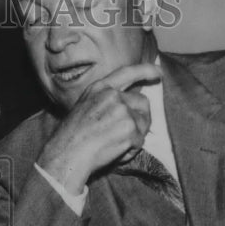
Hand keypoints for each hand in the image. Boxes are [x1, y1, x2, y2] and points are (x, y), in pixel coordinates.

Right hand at [38, 62, 158, 193]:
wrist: (66, 154)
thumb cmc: (70, 138)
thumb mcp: (83, 108)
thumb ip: (104, 102)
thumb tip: (127, 109)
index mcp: (99, 89)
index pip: (126, 73)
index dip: (145, 71)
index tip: (158, 73)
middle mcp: (112, 95)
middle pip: (142, 102)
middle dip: (142, 118)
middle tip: (130, 134)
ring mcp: (122, 110)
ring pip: (144, 123)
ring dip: (135, 137)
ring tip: (114, 146)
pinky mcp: (130, 127)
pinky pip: (140, 141)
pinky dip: (130, 151)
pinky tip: (114, 153)